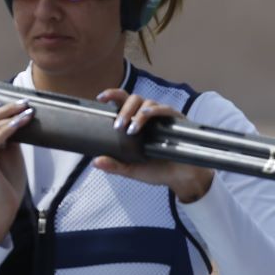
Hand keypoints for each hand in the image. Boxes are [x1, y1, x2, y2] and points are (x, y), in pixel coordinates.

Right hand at [0, 100, 33, 243]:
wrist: (5, 208)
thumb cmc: (7, 182)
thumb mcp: (10, 153)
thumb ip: (9, 137)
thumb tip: (16, 119)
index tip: (5, 103)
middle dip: (4, 107)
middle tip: (23, 104)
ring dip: (9, 116)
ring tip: (26, 113)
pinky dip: (7, 129)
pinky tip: (19, 124)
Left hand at [92, 88, 213, 202]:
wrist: (180, 178)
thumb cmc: (157, 170)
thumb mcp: (131, 170)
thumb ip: (114, 166)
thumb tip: (95, 162)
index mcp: (135, 123)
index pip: (123, 103)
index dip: (112, 96)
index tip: (100, 98)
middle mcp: (148, 116)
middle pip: (134, 99)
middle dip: (124, 110)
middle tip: (118, 126)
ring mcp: (162, 116)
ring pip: (147, 102)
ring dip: (137, 114)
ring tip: (132, 129)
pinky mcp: (175, 120)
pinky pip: (165, 109)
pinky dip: (154, 111)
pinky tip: (145, 116)